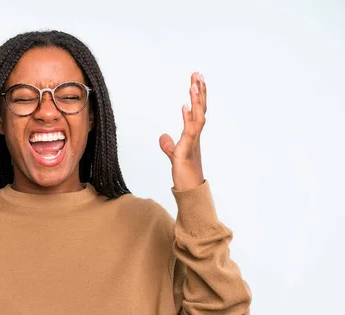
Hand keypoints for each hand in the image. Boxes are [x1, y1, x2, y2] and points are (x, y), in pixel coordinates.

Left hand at [159, 72, 206, 190]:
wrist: (190, 191)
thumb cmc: (185, 174)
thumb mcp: (174, 156)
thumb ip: (169, 145)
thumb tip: (163, 136)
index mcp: (193, 135)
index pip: (197, 110)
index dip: (197, 95)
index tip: (196, 79)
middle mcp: (196, 136)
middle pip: (201, 109)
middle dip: (200, 91)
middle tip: (197, 73)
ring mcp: (193, 142)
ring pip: (198, 117)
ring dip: (197, 100)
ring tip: (194, 84)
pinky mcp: (187, 151)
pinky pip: (190, 132)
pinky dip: (188, 118)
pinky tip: (185, 106)